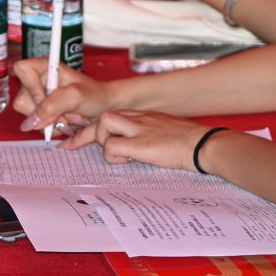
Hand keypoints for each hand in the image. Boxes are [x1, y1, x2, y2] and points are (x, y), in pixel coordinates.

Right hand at [10, 59, 111, 134]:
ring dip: (51, 123)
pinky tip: (66, 122)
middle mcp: (38, 81)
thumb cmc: (94, 95)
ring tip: (69, 117)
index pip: (22, 69)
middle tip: (65, 114)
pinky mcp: (42, 113)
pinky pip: (37, 127)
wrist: (103, 108)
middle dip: (45, 113)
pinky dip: (53, 128)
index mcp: (45, 67)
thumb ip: (52, 105)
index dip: (31, 86)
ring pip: (29, 118)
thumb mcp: (76, 97)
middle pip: (22, 100)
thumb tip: (30, 122)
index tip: (46, 97)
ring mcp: (38, 99)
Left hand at [68, 110, 211, 171]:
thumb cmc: (188, 142)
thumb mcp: (162, 131)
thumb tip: (131, 149)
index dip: (91, 126)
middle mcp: (138, 118)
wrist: (204, 144)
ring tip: (115, 154)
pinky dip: (112, 156)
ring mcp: (140, 129)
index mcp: (143, 116)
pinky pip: (113, 145)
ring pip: (103, 123)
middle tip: (72, 146)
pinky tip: (125, 161)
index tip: (75, 136)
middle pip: (102, 116)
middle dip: (84, 133)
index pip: (111, 115)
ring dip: (102, 140)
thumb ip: (145, 134)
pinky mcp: (143, 144)